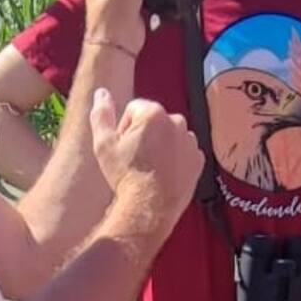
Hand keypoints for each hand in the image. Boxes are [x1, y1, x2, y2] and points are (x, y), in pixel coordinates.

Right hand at [89, 89, 202, 220]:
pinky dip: (175, 159)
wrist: (150, 208)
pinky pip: (184, 152)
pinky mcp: (198, 159)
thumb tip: (102, 92)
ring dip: (161, 146)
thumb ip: (101, 114)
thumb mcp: (104, 144)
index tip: (123, 146)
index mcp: (154, 113)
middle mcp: (177, 121)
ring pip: (170, 135)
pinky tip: (163, 174)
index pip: (135, 109)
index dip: (124, 127)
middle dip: (144, 134)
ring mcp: (190, 141)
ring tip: (149, 168)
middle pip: (154, 121)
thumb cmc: (125, 175)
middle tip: (134, 158)